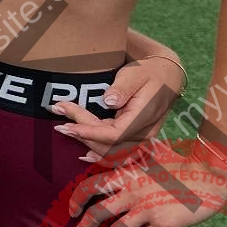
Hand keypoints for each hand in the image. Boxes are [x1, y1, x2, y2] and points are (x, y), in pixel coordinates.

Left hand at [53, 52, 183, 163]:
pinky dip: (101, 154)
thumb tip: (108, 101)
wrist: (168, 75)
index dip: (89, 132)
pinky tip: (85, 155)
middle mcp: (144, 133)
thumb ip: (122, 88)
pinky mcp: (136, 137)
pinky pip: (118, 151)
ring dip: (87, 143)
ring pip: (112, 150)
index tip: (68, 126)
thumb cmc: (148, 71)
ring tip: (65, 132)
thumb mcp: (135, 73)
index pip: (114, 134)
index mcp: (143, 118)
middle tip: (58, 124)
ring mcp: (142, 138)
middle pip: (109, 143)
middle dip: (82, 134)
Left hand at [66, 139, 226, 226]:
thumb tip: (93, 156)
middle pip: (98, 212)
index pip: (91, 185)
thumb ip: (126, 158)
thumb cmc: (180, 163)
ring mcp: (146, 209)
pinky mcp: (162, 224)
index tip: (72, 210)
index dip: (77, 199)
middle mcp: (132, 192)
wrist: (209, 175)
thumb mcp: (149, 154)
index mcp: (126, 174)